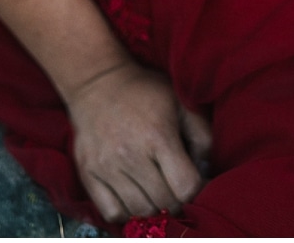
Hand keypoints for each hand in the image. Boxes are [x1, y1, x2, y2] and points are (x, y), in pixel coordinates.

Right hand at [66, 59, 210, 223]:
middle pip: (165, 203)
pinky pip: (111, 212)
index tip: (193, 181)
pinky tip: (131, 196)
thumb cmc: (143, 92)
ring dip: (152, 208)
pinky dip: (125, 212)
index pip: (186, 188)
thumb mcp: (180, 102)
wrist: (95, 81)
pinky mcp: (87, 171)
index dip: (197, 190)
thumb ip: (203, 137)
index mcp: (157, 136)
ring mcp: (105, 165)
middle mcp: (130, 154)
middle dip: (176, 200)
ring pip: (140, 211)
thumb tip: (206, 171)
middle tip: (173, 186)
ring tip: (154, 191)